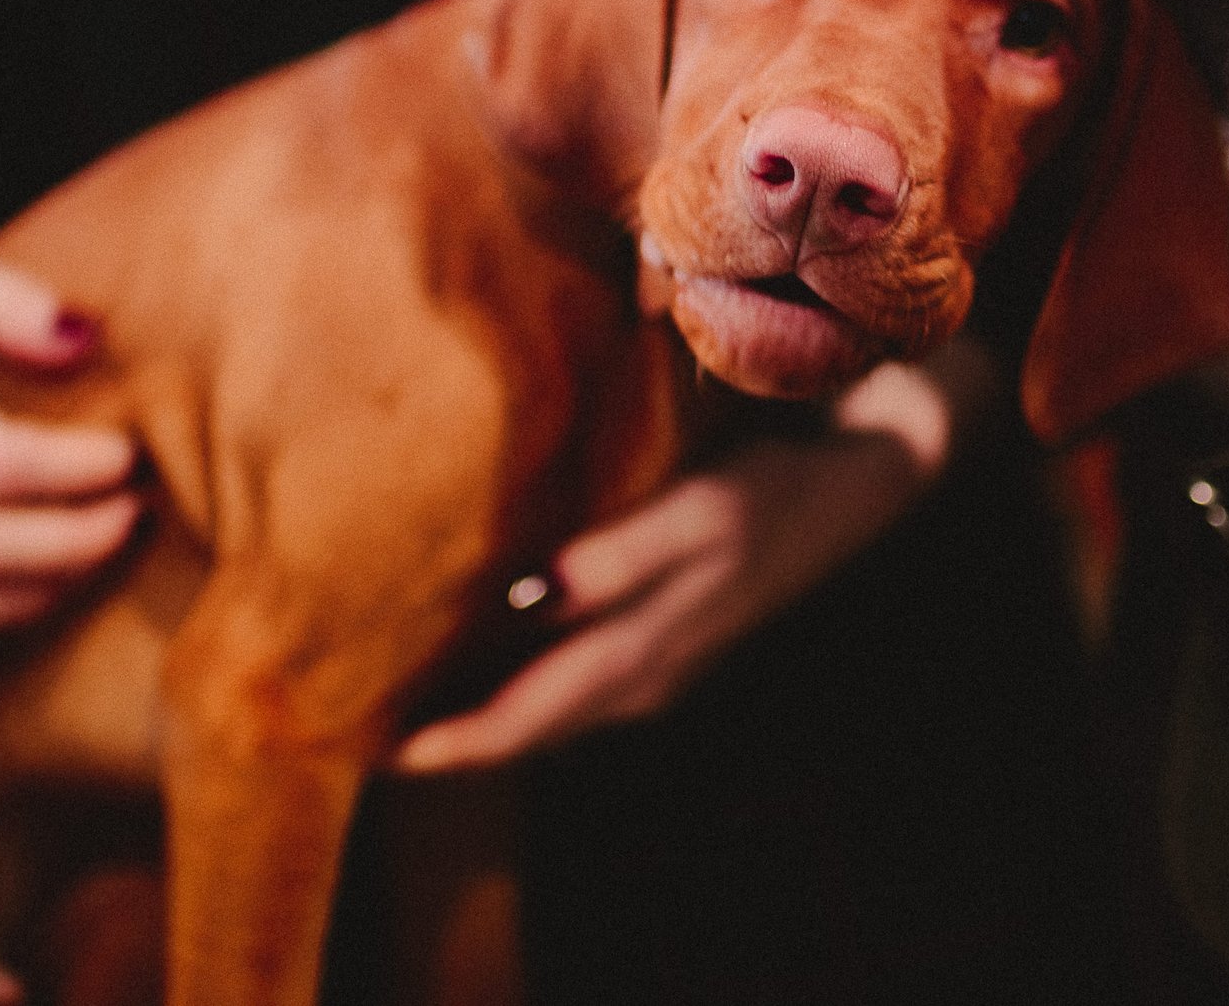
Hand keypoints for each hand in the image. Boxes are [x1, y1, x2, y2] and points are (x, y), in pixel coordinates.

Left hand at [393, 361, 955, 772]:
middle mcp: (648, 674)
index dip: (451, 742)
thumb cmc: (774, 488)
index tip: (374, 747)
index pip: (526, 720)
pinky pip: (580, 676)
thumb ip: (620, 558)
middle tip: (365, 724)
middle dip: (453, 734)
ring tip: (412, 693)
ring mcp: (666, 658)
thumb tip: (531, 594)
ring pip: (555, 707)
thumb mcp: (701, 515)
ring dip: (488, 710)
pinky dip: (528, 677)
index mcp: (645, 654)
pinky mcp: (677, 630)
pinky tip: (496, 648)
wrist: (863, 481)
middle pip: (531, 727)